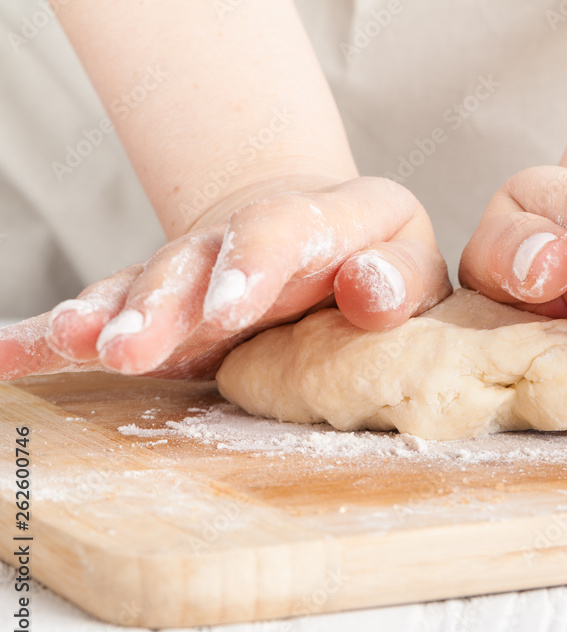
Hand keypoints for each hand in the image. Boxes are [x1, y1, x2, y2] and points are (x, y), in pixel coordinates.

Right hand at [1, 177, 450, 380]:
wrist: (319, 229)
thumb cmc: (377, 256)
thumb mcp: (408, 257)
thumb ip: (397, 277)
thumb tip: (367, 289)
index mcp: (319, 220)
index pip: (281, 230)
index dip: (251, 264)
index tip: (228, 307)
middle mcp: (243, 240)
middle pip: (196, 261)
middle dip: (161, 305)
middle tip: (129, 348)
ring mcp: (196, 270)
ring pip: (143, 285)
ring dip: (107, 317)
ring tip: (76, 345)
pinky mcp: (162, 301)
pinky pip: (105, 310)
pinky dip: (53, 334)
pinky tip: (5, 356)